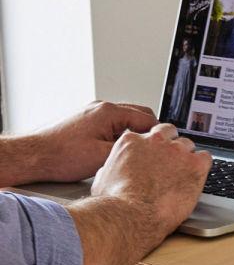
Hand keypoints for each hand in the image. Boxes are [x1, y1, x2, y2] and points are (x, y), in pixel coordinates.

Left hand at [33, 100, 157, 182]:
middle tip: (156, 150)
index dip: (159, 134)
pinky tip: (119, 151)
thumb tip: (149, 149)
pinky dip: (121, 135)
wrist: (35, 155)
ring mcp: (93, 113)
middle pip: (139, 114)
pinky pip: (112, 125)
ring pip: (125, 120)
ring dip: (134, 134)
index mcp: (109, 112)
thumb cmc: (62, 155)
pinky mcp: (87, 122)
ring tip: (138, 153)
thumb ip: (130, 149)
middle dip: (149, 132)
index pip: (147, 118)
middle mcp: (101, 108)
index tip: (166, 147)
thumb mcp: (103, 156)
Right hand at [91, 122, 210, 246]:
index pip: (150, 135)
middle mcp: (155, 141)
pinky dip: (203, 167)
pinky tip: (198, 177)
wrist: (131, 216)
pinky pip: (206, 158)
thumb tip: (111, 171)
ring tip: (184, 175)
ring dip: (187, 159)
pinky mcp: (194, 166)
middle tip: (172, 165)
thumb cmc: (115, 204)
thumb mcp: (102, 180)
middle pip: (170, 135)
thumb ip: (112, 169)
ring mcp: (176, 152)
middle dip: (171, 148)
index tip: (157, 157)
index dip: (155, 147)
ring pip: (189, 146)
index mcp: (132, 142)